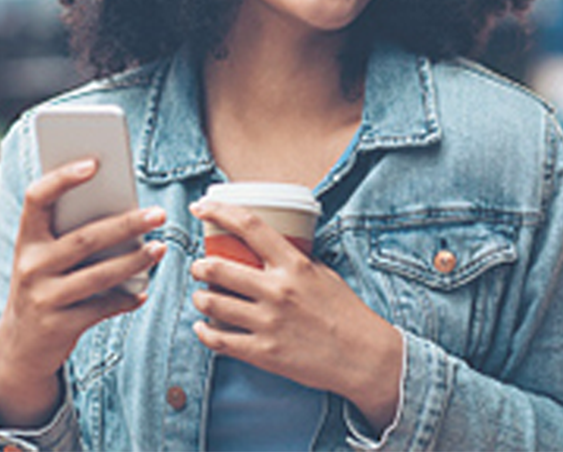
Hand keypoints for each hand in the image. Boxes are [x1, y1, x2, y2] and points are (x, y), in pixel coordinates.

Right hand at [0, 158, 165, 427]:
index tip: (94, 163)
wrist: (19, 347)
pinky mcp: (58, 327)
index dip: (62, 178)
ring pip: (98, 275)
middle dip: (126, 224)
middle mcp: (30, 266)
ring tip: (160, 248)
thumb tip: (127, 207)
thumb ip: (74, 232)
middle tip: (159, 214)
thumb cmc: (46, 283)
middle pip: (85, 239)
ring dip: (135, 261)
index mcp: (27, 239)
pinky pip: (101, 308)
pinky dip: (125, 299)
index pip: (38, 198)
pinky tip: (143, 291)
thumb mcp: (47, 257)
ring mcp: (43, 298)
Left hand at [189, 200, 402, 432]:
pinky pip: (219, 340)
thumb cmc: (345, 311)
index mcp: (293, 264)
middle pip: (218, 267)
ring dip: (199, 297)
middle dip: (198, 265)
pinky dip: (204, 332)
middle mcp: (277, 290)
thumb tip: (270, 246)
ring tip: (201, 296)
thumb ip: (294, 259)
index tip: (201, 207)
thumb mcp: (323, 273)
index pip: (249, 226)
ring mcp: (268, 322)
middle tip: (198, 266)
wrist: (363, 356)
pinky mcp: (264, 352)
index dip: (219, 211)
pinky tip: (203, 326)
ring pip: (212, 303)